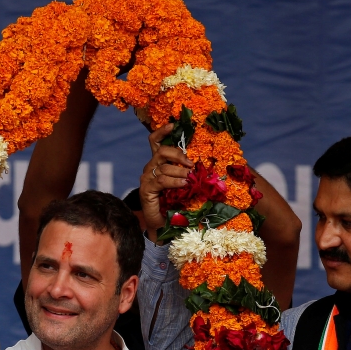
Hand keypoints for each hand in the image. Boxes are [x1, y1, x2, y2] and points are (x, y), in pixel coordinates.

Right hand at [139, 123, 193, 242]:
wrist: (162, 224)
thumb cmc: (175, 203)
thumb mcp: (184, 183)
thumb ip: (188, 172)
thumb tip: (203, 164)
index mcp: (159, 163)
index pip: (155, 141)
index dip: (163, 132)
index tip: (173, 125)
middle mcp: (150, 167)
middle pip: (162, 151)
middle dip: (178, 154)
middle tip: (191, 164)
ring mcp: (147, 178)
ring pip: (163, 166)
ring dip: (179, 171)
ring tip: (189, 179)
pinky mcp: (146, 189)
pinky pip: (161, 180)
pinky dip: (173, 181)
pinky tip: (183, 184)